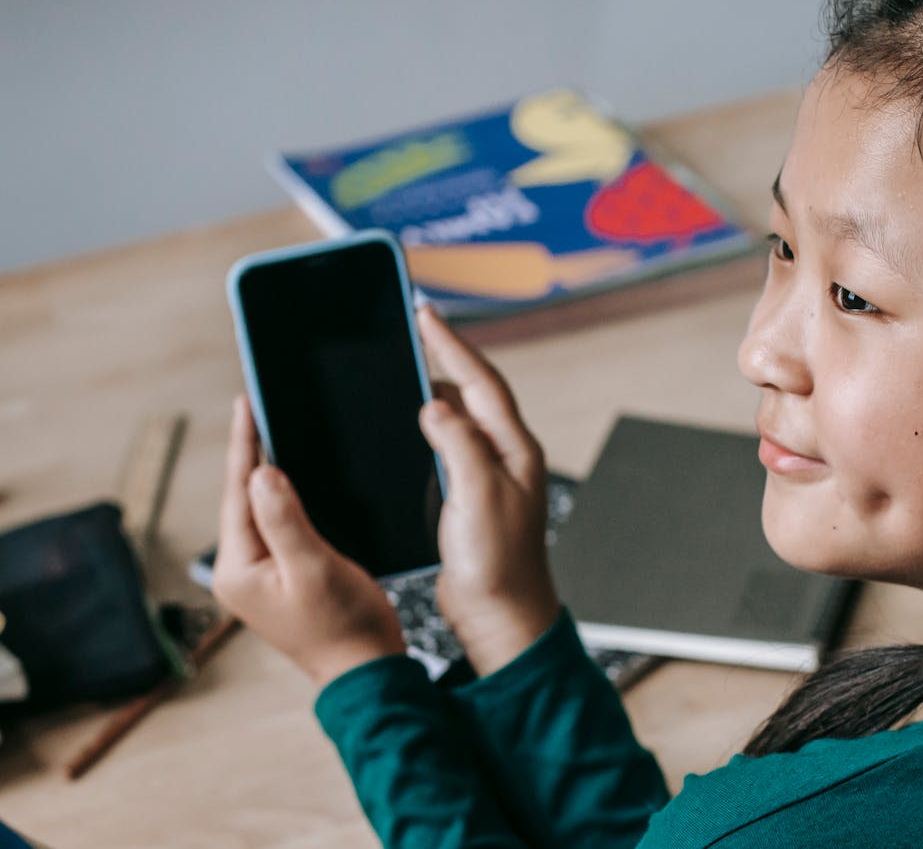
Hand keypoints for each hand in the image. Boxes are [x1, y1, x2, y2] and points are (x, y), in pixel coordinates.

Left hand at [211, 396, 406, 687]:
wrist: (365, 671)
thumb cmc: (344, 625)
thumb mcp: (313, 567)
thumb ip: (285, 519)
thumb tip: (260, 471)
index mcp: (238, 569)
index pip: (238, 493)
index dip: (243, 445)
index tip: (245, 404)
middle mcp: (240, 572)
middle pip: (244, 499)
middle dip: (251, 454)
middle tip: (257, 407)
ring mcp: (260, 577)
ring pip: (261, 511)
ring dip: (268, 474)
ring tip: (272, 431)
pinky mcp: (282, 578)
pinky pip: (277, 526)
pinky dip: (285, 498)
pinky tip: (294, 479)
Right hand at [416, 306, 561, 675]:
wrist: (502, 616)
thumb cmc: (498, 564)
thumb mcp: (477, 498)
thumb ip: (459, 446)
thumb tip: (436, 405)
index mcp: (514, 449)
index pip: (482, 381)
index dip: (451, 344)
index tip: (424, 313)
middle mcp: (505, 456)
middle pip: (473, 392)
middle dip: (443, 356)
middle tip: (411, 326)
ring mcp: (488, 476)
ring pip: (459, 418)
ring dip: (432, 392)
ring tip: (402, 366)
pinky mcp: (469, 497)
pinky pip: (447, 447)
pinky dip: (425, 429)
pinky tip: (403, 428)